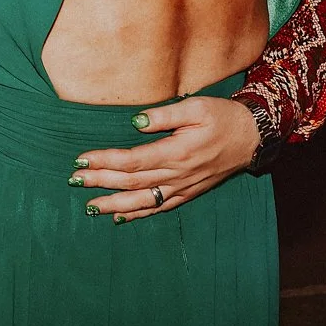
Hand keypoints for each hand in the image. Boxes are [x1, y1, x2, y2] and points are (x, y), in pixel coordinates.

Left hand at [70, 96, 259, 220]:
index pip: (132, 160)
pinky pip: (159, 208)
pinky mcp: (188, 193)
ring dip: (114, 205)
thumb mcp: (195, 107)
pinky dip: (138, 214)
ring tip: (90, 206)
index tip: (82, 160)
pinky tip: (120, 217)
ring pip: (143, 201)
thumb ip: (163, 116)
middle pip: (132, 182)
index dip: (105, 161)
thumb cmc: (222, 117)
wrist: (252, 137)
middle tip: (74, 181)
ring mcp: (183, 187)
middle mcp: (177, 174)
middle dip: (101, 182)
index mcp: (177, 152)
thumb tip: (133, 122)